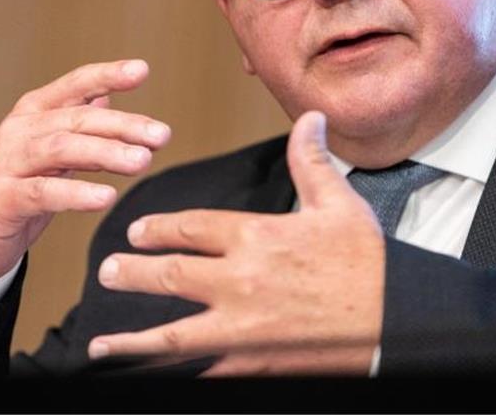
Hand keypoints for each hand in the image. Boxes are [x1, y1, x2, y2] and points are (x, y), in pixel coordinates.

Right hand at [0, 60, 170, 290]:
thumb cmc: (14, 191)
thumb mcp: (48, 154)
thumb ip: (75, 125)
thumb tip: (108, 96)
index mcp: (33, 114)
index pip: (74, 86)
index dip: (107, 75)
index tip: (141, 70)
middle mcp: (18, 132)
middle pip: (76, 119)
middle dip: (123, 125)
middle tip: (161, 135)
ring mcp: (7, 164)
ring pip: (61, 149)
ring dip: (106, 153)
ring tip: (141, 162)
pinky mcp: (2, 200)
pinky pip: (43, 192)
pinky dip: (77, 193)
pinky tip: (106, 197)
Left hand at [87, 111, 384, 375]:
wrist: (395, 319)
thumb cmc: (368, 262)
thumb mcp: (340, 204)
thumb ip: (311, 161)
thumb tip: (308, 117)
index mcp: (257, 236)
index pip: (191, 228)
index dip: (159, 229)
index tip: (137, 230)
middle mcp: (241, 281)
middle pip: (171, 275)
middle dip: (134, 273)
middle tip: (108, 271)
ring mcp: (243, 327)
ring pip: (174, 335)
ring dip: (133, 339)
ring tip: (100, 344)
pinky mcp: (253, 362)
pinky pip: (203, 370)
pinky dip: (173, 376)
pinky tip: (149, 378)